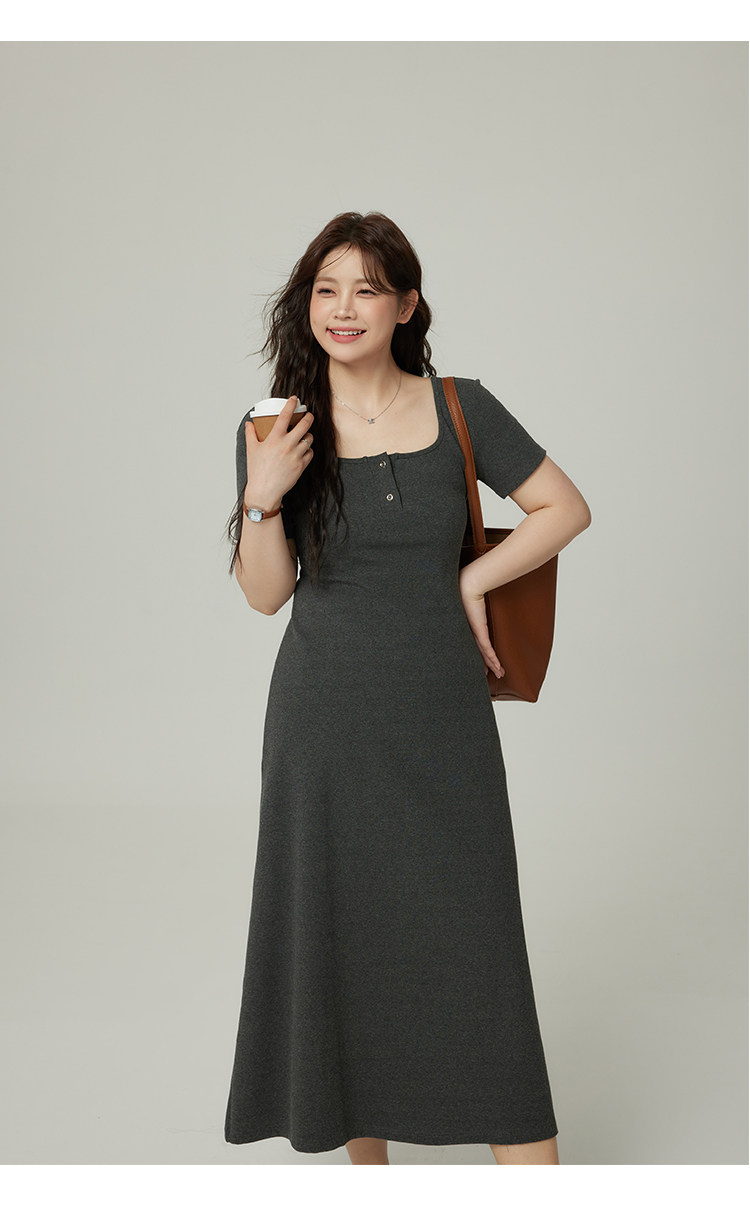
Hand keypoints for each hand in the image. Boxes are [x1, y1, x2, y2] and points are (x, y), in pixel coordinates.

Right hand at [244, 395, 313, 508]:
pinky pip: (310, 453)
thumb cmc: (257, 471)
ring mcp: (296, 455)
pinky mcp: (301, 465)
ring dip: (308, 435)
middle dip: (308, 417)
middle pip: (305, 425)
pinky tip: (303, 450)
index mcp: (274, 439)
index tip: (294, 399)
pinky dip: (308, 450)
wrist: (265, 491)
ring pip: (309, 439)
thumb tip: (249, 424)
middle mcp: (287, 445)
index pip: (285, 416)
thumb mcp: (252, 450)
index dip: (291, 405)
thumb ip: (251, 434)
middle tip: (308, 415)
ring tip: (305, 435)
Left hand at [458, 566, 504, 680]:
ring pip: (483, 654)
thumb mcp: (470, 598)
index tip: (482, 664)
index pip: (471, 644)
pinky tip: (497, 667)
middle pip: (476, 653)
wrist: (467, 584)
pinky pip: (487, 649)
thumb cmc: (466, 586)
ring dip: (492, 665)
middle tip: (488, 675)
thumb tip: (479, 597)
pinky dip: (492, 659)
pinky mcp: (478, 631)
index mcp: (464, 626)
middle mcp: (467, 632)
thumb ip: (476, 601)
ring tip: (500, 674)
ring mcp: (472, 632)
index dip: (477, 655)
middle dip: (485, 665)